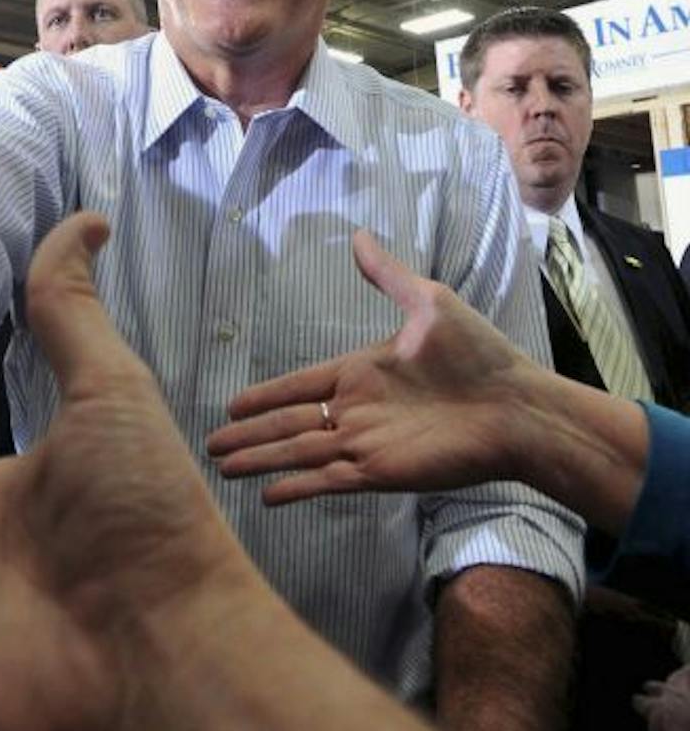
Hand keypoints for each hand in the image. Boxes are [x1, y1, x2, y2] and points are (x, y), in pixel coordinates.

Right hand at [207, 229, 538, 500]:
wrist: (520, 408)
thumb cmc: (480, 356)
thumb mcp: (428, 304)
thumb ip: (387, 275)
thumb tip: (357, 236)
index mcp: (360, 372)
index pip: (298, 386)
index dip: (264, 396)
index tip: (232, 405)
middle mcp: (355, 411)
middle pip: (288, 423)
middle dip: (249, 434)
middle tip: (210, 444)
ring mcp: (366, 444)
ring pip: (298, 452)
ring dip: (261, 459)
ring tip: (223, 468)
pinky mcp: (381, 473)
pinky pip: (328, 480)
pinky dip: (297, 487)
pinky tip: (267, 494)